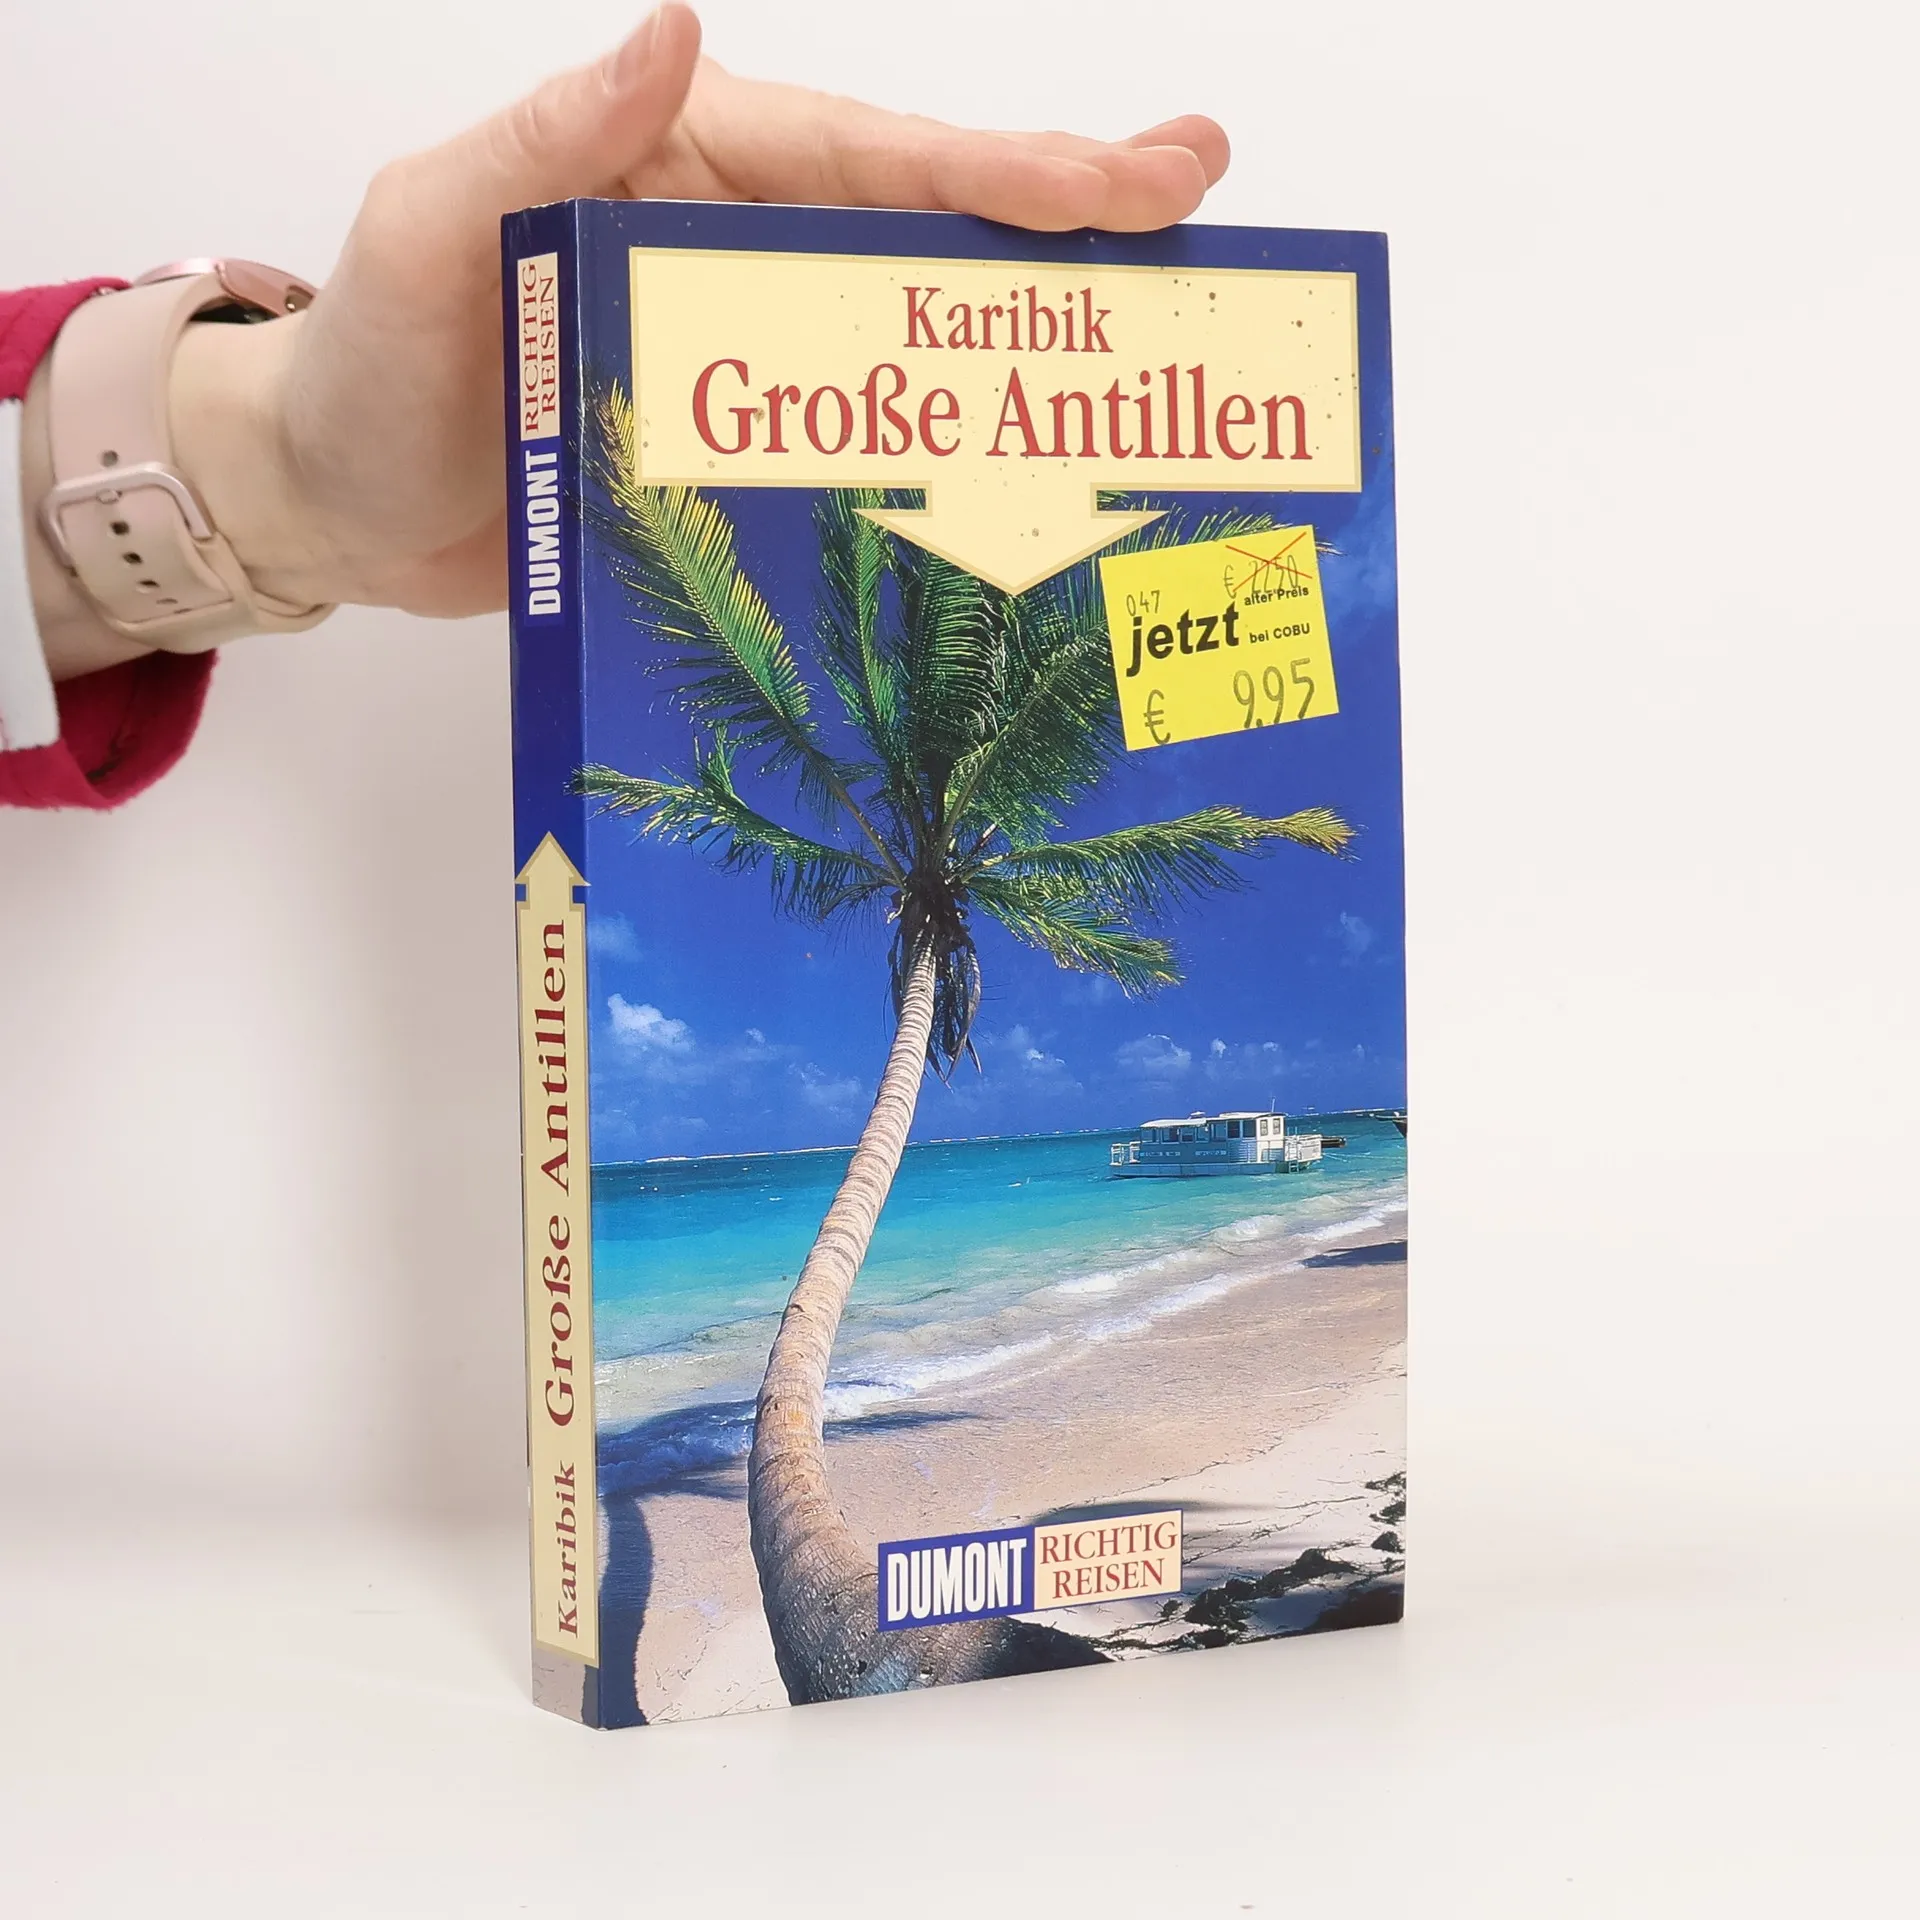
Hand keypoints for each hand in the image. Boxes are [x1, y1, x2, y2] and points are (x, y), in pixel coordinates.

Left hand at [170, 4, 1228, 620]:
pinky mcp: (742, 452)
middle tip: (1200, 199)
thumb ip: (547, 140)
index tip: (1126, 178)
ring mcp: (748, 356)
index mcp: (678, 168)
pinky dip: (949, 444)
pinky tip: (1033, 465)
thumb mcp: (429, 230)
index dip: (998, 170)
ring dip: (1032, 326)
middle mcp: (731, 250)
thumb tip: (673, 27)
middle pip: (922, 228)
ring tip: (1162, 324)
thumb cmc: (364, 367)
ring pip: (913, 329)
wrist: (331, 505)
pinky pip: (863, 436)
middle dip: (1064, 214)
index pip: (864, 158)